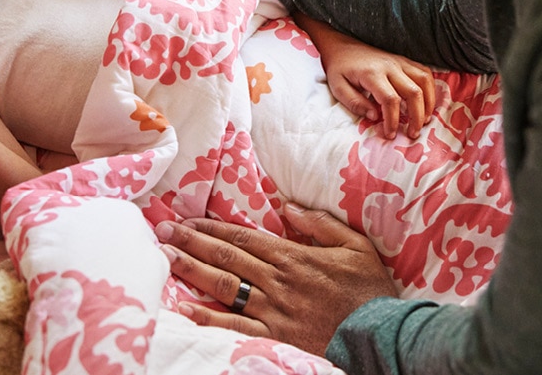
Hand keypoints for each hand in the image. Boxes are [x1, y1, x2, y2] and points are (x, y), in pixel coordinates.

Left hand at [156, 204, 396, 353]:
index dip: (210, 228)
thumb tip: (289, 205)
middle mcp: (276, 281)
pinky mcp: (274, 336)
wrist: (379, 335)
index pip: (242, 238)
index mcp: (293, 257)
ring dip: (191, 271)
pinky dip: (207, 318)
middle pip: (225, 258)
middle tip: (162, 231)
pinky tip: (184, 309)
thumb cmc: (369, 290)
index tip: (186, 219)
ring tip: (164, 259)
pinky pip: (234, 326)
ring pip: (223, 287)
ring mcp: (272, 310)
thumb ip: (320, 223)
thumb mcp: (355, 246)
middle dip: (191, 242)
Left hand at [297, 16, 436, 138]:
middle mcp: (390, 66)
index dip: (393, 120)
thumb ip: (354, 103)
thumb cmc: (340, 68)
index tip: (390, 134)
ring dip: (428, 103)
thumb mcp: (338, 87)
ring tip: (424, 121)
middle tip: (413, 134)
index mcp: (372, 74)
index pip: (390, 100)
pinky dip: (430, 89)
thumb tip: (375, 117)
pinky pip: (425, 72)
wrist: (343, 45)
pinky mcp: (404, 60)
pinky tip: (426, 103)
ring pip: (424, 81)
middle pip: (413, 92)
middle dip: (417, 116)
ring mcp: (399, 61)